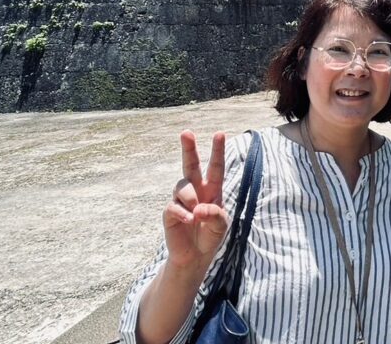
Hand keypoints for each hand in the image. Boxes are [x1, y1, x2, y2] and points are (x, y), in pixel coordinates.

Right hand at [163, 130, 229, 269]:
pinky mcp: (170, 213)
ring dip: (190, 198)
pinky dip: (183, 213)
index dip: (217, 151)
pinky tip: (189, 220)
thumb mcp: (221, 226)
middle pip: (190, 165)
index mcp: (212, 189)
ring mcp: (181, 200)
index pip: (216, 167)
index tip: (219, 133)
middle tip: (186, 132)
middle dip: (188, 148)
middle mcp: (195, 190)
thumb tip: (199, 208)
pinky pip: (173, 206)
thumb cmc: (210, 236)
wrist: (195, 256)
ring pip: (182, 186)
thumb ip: (215, 215)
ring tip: (196, 215)